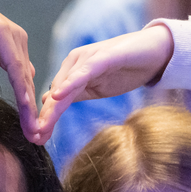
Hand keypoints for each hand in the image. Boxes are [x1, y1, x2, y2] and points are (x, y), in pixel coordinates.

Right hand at [0, 0, 38, 142]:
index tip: (31, 130)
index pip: (26, 81)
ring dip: (30, 105)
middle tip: (37, 137)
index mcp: (16, 45)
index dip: (29, 107)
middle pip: (29, 82)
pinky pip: (15, 67)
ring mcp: (14, 37)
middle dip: (33, 112)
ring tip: (32, 128)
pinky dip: (21, 87)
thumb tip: (19, 75)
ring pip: (25, 77)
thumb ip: (2, 61)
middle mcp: (19, 40)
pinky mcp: (4, 35)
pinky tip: (25, 105)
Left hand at [37, 25, 174, 140]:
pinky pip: (83, 72)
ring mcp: (87, 58)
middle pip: (55, 94)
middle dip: (45, 117)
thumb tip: (50, 102)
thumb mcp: (98, 88)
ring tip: (41, 125)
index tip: (35, 139)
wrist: (156, 52)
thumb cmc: (127, 69)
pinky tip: (58, 96)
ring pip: (65, 85)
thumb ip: (76, 94)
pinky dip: (70, 84)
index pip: (55, 99)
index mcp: (72, 71)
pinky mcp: (102, 57)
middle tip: (34, 137)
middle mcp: (74, 62)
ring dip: (52, 107)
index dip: (46, 119)